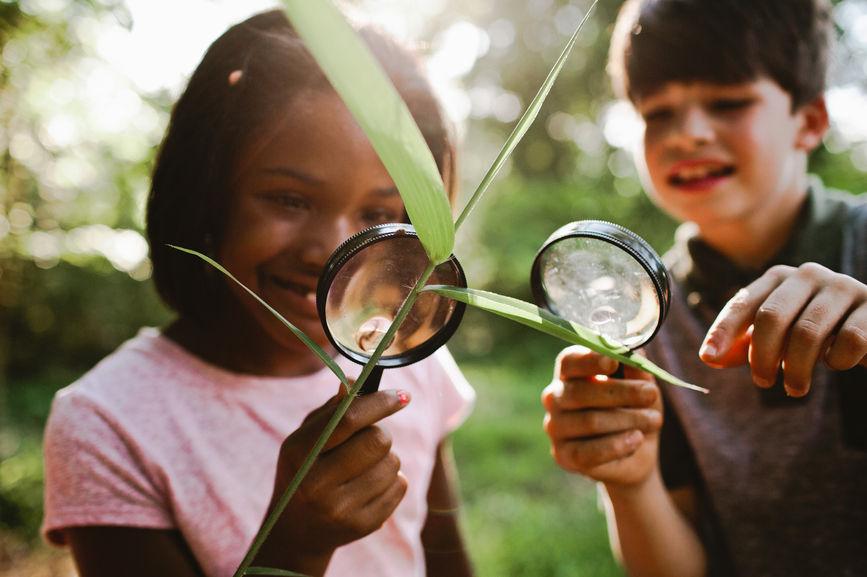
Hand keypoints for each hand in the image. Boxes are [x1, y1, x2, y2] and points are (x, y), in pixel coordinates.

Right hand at [267, 387, 409, 566]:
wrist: (297, 530)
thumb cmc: (304, 471)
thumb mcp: (304, 439)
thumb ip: (331, 410)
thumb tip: (354, 381)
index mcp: (299, 453)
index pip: (348, 419)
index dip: (380, 402)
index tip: (402, 395)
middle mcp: (316, 484)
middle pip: (377, 440)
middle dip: (381, 432)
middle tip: (370, 438)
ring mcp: (340, 509)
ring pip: (392, 463)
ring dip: (386, 458)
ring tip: (365, 467)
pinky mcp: (362, 526)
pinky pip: (399, 486)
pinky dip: (392, 480)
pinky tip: (369, 486)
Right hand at [541, 346, 662, 488]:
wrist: (636, 454)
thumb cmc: (634, 410)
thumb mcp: (642, 386)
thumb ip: (636, 369)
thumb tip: (635, 352)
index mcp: (569, 374)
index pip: (569, 361)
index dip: (589, 360)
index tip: (613, 361)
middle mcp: (554, 398)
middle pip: (580, 392)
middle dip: (621, 392)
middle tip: (651, 393)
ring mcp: (555, 427)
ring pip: (590, 421)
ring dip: (629, 419)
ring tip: (654, 420)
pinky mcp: (563, 456)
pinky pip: (588, 452)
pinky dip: (617, 445)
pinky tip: (637, 439)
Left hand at [699, 263, 866, 395]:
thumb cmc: (817, 333)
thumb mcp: (778, 338)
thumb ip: (744, 346)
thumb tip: (709, 358)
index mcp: (779, 277)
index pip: (743, 303)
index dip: (723, 330)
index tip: (708, 357)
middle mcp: (808, 275)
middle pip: (771, 317)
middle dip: (761, 357)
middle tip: (763, 382)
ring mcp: (843, 287)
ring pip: (807, 333)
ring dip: (795, 369)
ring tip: (795, 388)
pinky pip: (849, 340)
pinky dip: (837, 360)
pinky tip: (835, 364)